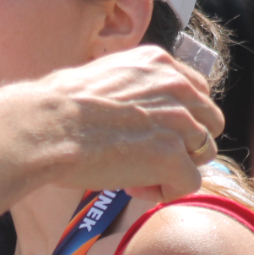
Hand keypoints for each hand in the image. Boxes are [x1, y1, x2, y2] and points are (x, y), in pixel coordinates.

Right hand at [38, 45, 223, 200]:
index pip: (196, 92)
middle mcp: (176, 87)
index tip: (145, 133)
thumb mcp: (100, 77)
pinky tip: (132, 187)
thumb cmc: (54, 106)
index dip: (176, 119)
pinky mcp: (172, 156)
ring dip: (174, 168)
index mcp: (158, 63)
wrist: (44, 127)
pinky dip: (165, 191)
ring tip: (134, 175)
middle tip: (143, 157)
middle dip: (182, 143)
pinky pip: (189, 183)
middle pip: (209, 122)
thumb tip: (123, 109)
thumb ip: (128, 87)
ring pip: (203, 154)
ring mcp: (178, 121)